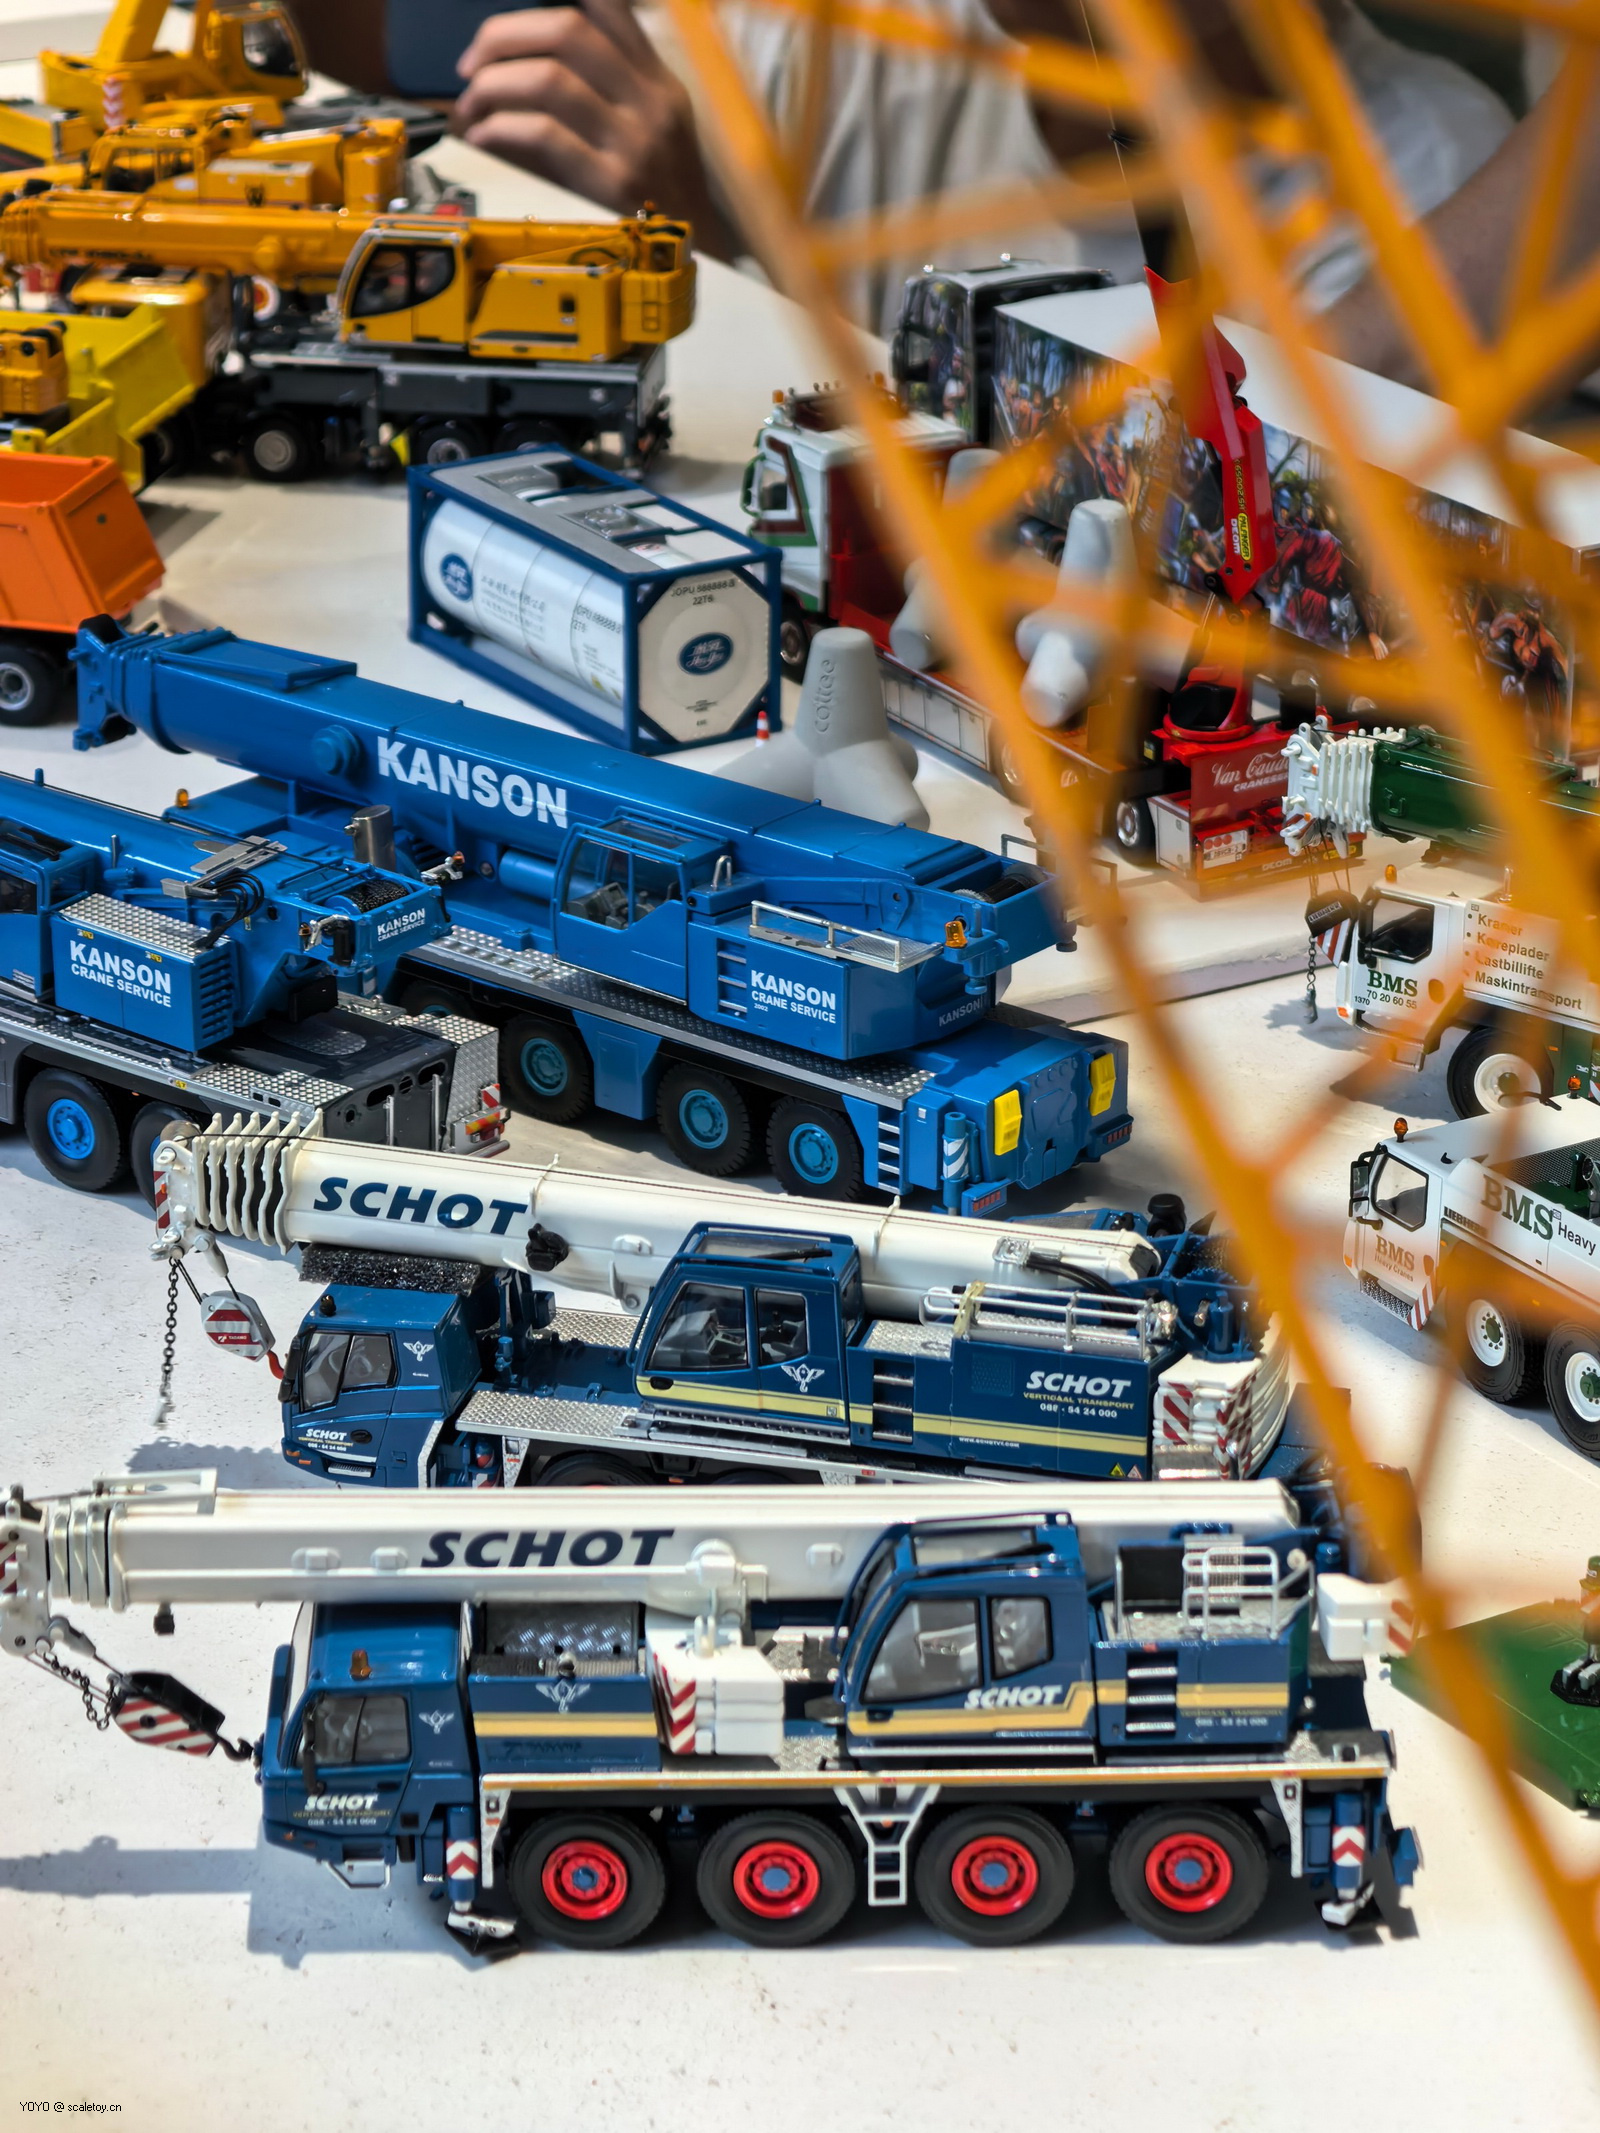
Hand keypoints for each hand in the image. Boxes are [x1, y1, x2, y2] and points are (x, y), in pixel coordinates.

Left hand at [453, 3, 737, 253]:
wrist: (700, 261)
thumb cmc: (663, 198)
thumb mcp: (654, 129)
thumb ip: (610, 89)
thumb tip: (529, 62)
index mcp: (657, 80)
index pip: (608, 5)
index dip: (550, 0)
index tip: (506, 23)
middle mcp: (650, 101)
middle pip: (567, 30)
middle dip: (503, 36)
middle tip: (472, 64)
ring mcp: (635, 141)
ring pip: (549, 78)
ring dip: (494, 85)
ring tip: (474, 105)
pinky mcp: (614, 182)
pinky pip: (543, 134)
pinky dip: (500, 128)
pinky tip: (484, 137)